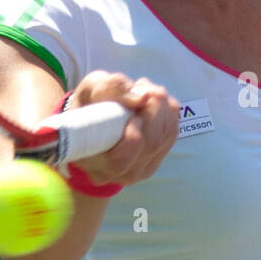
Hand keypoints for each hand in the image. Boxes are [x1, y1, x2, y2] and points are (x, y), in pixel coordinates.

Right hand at [62, 71, 178, 187]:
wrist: (93, 119)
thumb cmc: (88, 104)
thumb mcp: (90, 88)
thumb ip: (111, 88)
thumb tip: (144, 97)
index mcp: (94, 163)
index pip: (120, 161)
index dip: (132, 135)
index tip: (131, 109)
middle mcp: (119, 173)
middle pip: (151, 144)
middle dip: (153, 108)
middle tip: (141, 86)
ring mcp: (142, 170)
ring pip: (166, 136)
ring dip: (161, 105)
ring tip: (145, 90)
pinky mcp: (157, 159)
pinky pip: (172, 132)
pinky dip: (168, 110)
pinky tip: (153, 100)